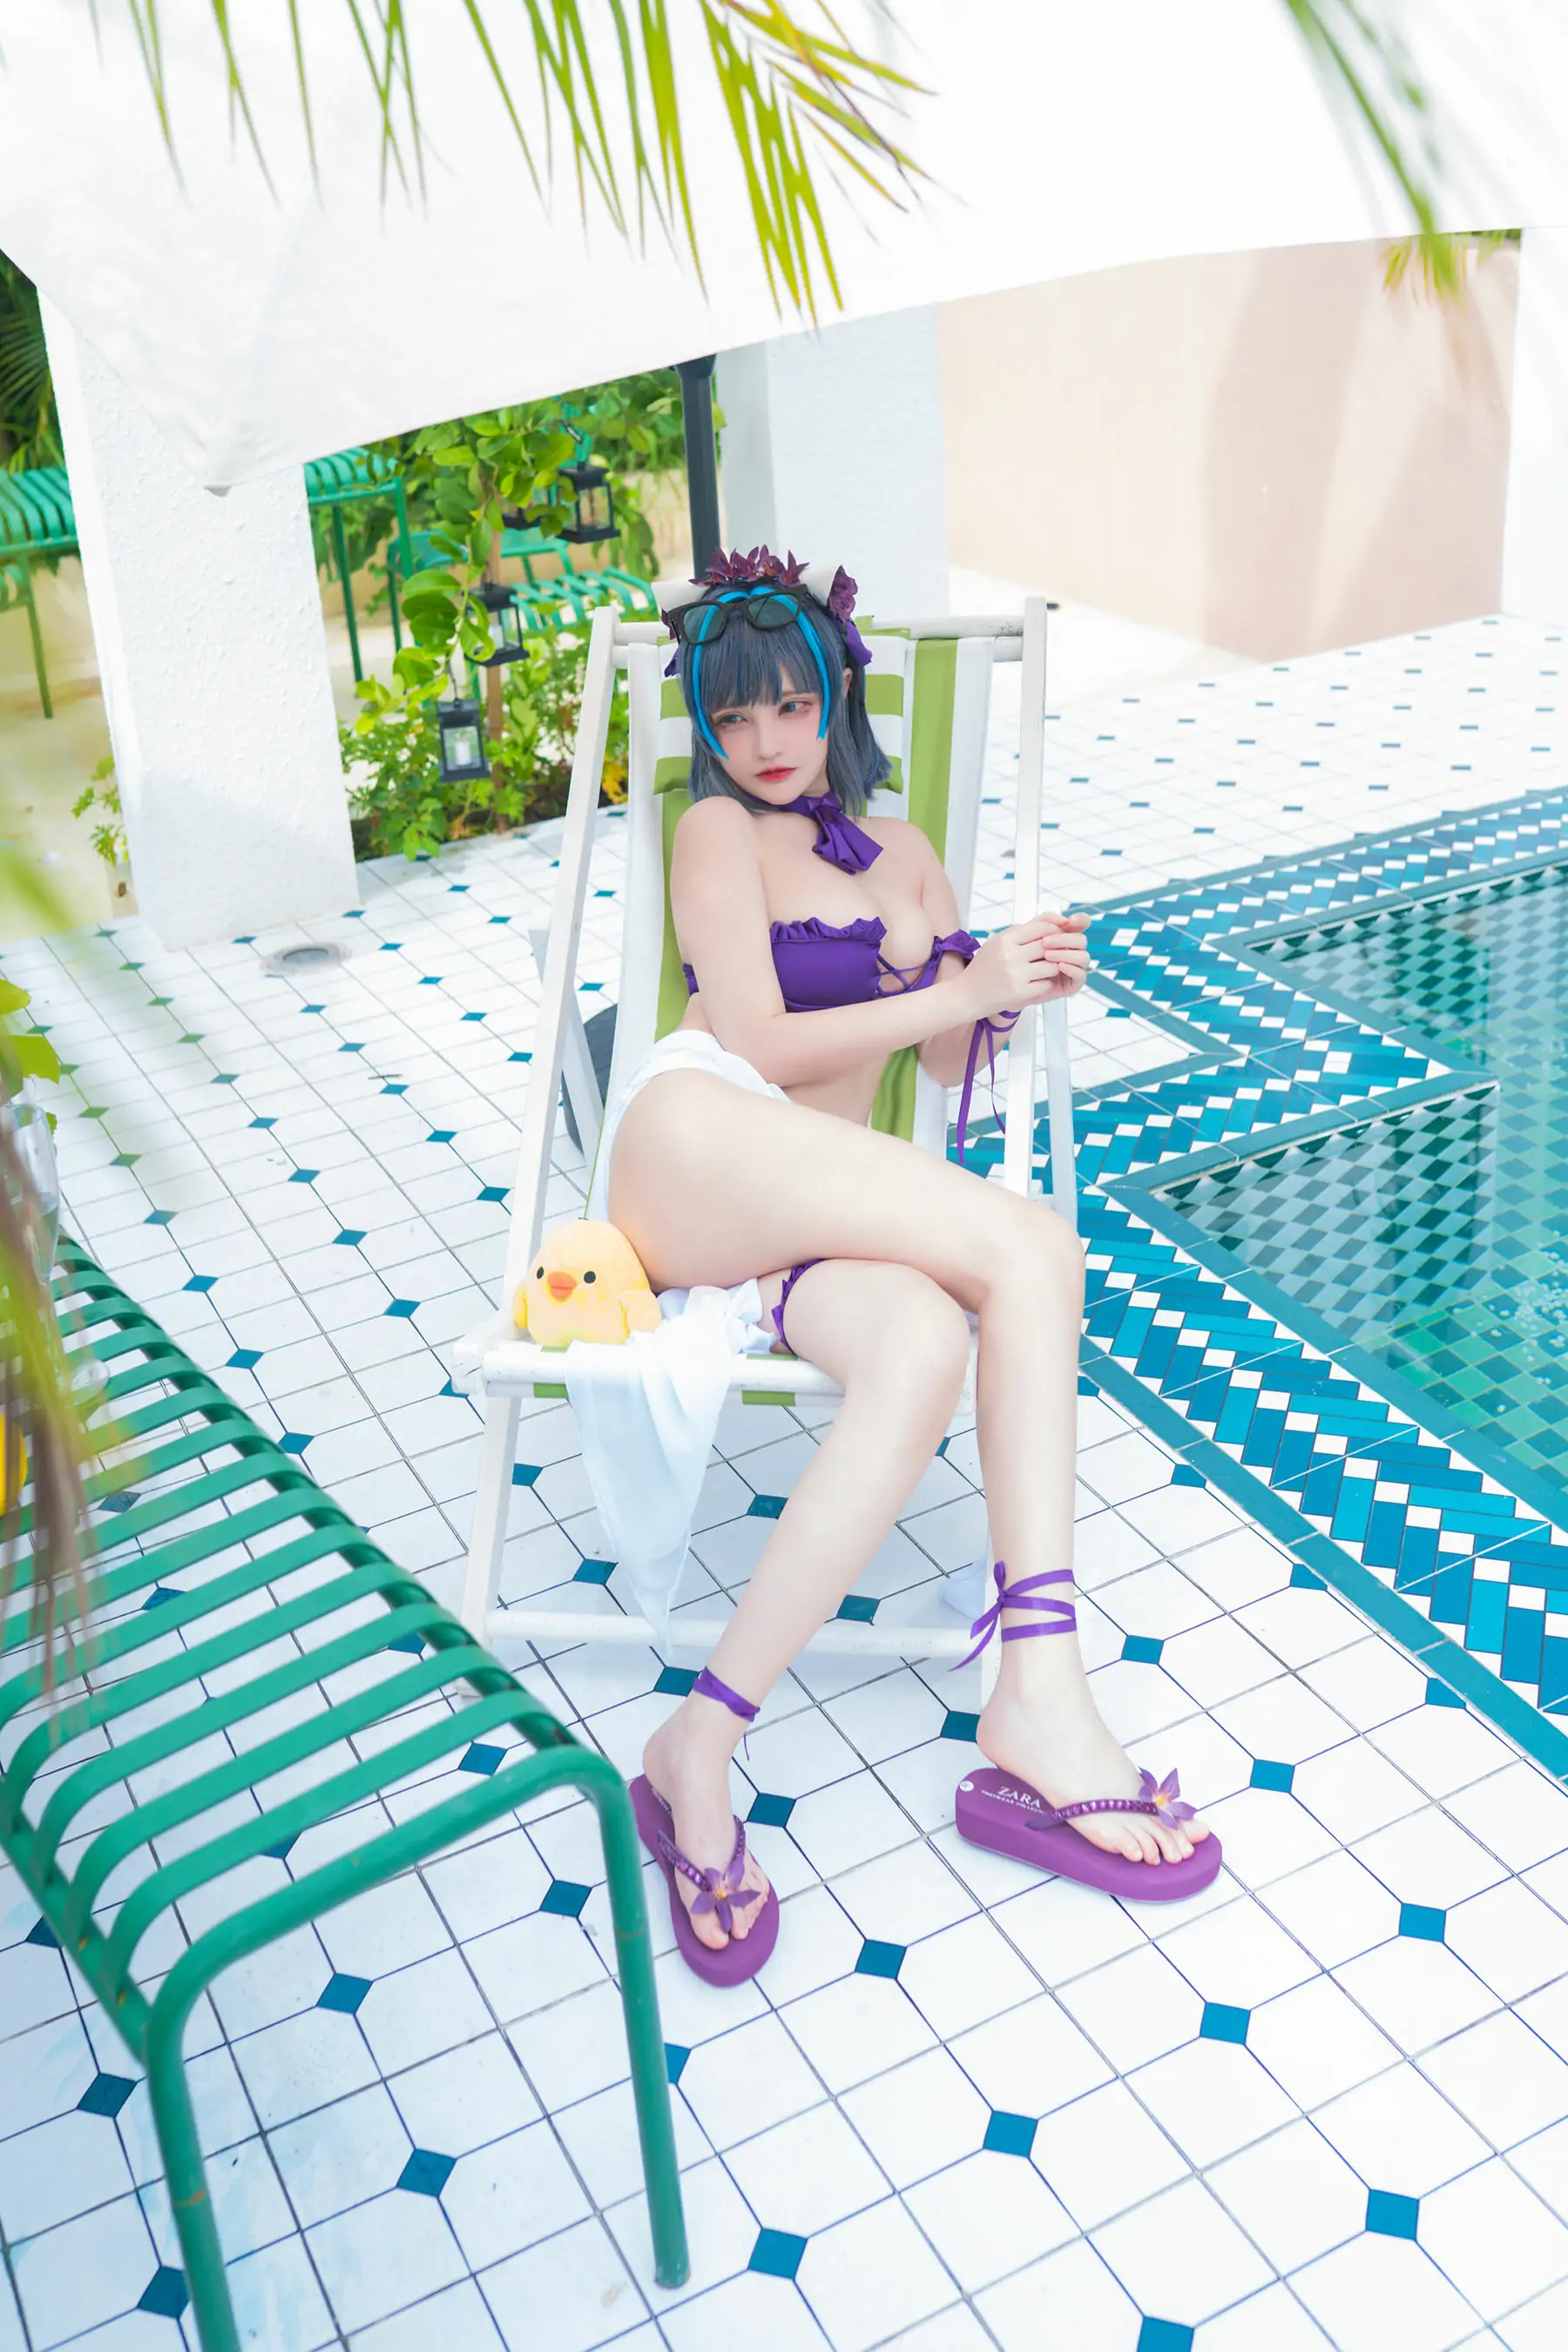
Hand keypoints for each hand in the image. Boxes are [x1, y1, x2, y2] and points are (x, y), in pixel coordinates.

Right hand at [958, 912, 1088, 1021]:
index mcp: (1005, 939)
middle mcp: (1010, 955)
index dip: (1055, 932)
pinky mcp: (1019, 993)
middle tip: (1054, 956)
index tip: (1056, 938)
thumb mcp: (1000, 941)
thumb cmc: (985, 966)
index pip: (1042, 927)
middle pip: (1049, 946)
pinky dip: (1045, 984)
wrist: (967, 994)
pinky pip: (1046, 984)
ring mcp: (1015, 974)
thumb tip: (1057, 919)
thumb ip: (1026, 929)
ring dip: (1052, 969)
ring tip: (1044, 970)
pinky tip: (1036, 983)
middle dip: (1056, 951)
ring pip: (1052, 966)